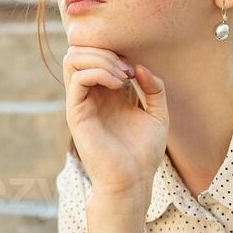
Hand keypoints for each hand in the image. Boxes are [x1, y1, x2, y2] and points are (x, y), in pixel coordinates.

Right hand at [62, 45, 168, 202]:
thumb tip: (138, 66)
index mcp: (108, 94)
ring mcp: (81, 103)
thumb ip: (154, 88)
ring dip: (100, 59)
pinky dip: (98, 72)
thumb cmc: (144, 154)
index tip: (136, 71)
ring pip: (73, 59)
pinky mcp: (76, 113)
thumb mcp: (158, 115)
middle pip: (82, 52)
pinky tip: (117, 85)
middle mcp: (92, 96)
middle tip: (128, 71)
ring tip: (122, 76)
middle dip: (106, 51)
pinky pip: (78, 78)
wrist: (133, 180)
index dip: (116, 52)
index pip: (98, 55)